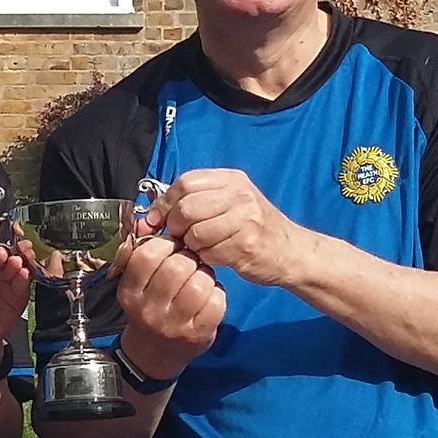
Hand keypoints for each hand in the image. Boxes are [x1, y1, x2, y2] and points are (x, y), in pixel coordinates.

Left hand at [0, 221, 29, 369]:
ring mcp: (9, 277)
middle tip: (0, 254)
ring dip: (19, 257)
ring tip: (14, 262)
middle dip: (5, 246)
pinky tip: (21, 275)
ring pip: (19, 260)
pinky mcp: (19, 293)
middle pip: (6, 245)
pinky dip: (25, 276)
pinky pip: (25, 281)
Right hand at [116, 235, 225, 379]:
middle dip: (188, 257)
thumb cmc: (148, 309)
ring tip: (200, 277)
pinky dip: (218, 292)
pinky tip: (210, 294)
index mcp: (130, 293)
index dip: (165, 243)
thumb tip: (146, 223)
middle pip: (177, 267)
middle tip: (190, 261)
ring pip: (199, 283)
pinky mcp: (198, 334)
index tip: (172, 246)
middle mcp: (149, 310)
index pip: (147, 255)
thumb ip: (138, 257)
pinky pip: (217, 301)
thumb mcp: (134, 285)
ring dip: (205, 274)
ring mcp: (175, 325)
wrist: (154, 353)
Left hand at [148, 169, 309, 285]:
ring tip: (201, 246)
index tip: (155, 219)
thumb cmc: (251, 226)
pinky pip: (210, 253)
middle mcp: (240, 195)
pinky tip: (215, 255)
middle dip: (175, 226)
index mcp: (231, 179)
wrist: (291, 250)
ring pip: (196, 233)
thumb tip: (146, 217)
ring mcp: (246, 219)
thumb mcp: (227, 202)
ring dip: (191, 245)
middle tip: (180, 236)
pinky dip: (206, 258)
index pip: (185, 183)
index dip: (164, 203)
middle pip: (187, 208)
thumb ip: (192, 201)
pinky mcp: (248, 245)